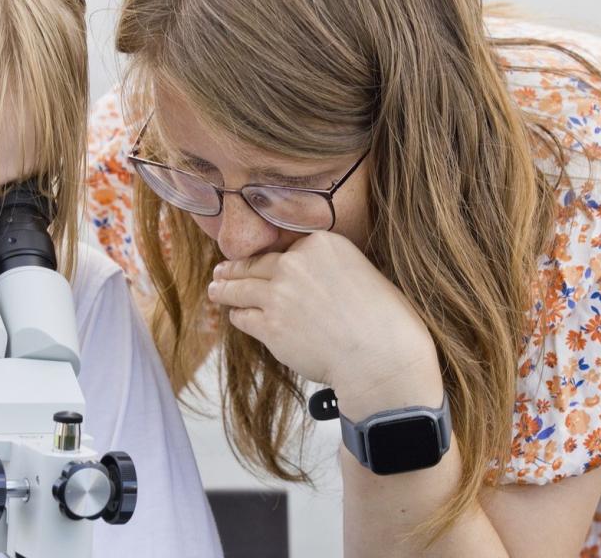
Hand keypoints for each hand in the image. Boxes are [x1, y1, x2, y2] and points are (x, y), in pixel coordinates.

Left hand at [207, 231, 441, 410]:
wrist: (382, 356)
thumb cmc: (385, 320)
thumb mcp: (362, 273)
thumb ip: (330, 269)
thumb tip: (312, 281)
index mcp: (321, 243)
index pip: (285, 249)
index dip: (272, 260)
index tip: (261, 263)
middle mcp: (295, 263)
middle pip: (254, 264)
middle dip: (234, 269)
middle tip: (221, 271)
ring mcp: (278, 295)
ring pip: (238, 288)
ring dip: (223, 289)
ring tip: (215, 289)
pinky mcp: (269, 326)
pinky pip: (243, 317)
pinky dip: (238, 316)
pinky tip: (236, 317)